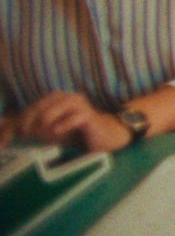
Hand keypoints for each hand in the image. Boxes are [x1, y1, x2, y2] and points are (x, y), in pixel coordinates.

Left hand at [10, 92, 132, 152]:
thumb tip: (3, 125)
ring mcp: (79, 105)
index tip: (10, 137)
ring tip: (40, 134)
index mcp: (57, 98)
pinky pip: (72, 118)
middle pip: (40, 106)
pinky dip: (62, 126)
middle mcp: (67, 97)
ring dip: (44, 123)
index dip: (19, 120)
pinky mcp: (89, 115)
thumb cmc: (75, 132)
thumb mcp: (50, 129)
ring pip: (54, 109)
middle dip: (28, 121)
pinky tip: (57, 133)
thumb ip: (30, 127)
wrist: (104, 135)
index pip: (32, 107)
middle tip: (25, 135)